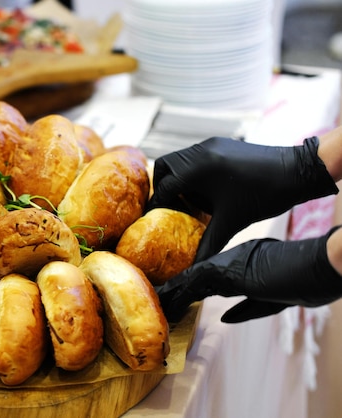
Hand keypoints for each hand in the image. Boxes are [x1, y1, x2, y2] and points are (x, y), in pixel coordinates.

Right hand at [148, 136, 337, 261]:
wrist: (297, 171)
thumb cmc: (265, 195)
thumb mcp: (232, 222)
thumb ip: (207, 244)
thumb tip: (194, 268)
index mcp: (197, 168)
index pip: (164, 187)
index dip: (156, 205)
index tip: (153, 219)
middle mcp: (200, 151)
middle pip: (165, 166)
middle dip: (162, 187)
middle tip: (168, 208)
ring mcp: (211, 145)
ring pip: (180, 160)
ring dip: (178, 179)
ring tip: (187, 201)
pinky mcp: (221, 144)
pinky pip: (196, 157)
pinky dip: (193, 173)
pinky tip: (205, 191)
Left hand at [156, 227, 341, 322]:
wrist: (311, 267)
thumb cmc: (298, 282)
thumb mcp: (271, 301)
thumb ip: (247, 309)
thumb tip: (224, 318)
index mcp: (239, 266)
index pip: (208, 279)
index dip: (190, 289)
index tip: (176, 298)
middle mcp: (228, 262)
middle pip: (194, 278)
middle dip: (176, 290)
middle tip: (157, 299)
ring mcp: (224, 264)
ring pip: (190, 279)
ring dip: (172, 292)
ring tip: (154, 301)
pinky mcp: (223, 270)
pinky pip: (194, 281)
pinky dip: (178, 292)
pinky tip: (164, 298)